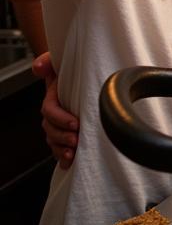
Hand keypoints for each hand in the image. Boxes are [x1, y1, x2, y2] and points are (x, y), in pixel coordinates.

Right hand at [32, 51, 77, 169]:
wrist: (80, 76)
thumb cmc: (69, 71)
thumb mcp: (59, 62)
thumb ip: (48, 61)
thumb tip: (39, 67)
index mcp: (52, 98)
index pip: (50, 111)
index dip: (60, 118)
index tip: (76, 123)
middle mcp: (53, 114)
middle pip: (50, 130)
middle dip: (62, 137)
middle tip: (77, 140)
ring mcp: (58, 125)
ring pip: (54, 141)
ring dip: (62, 149)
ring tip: (73, 153)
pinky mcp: (67, 134)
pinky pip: (59, 149)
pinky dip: (62, 157)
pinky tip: (68, 163)